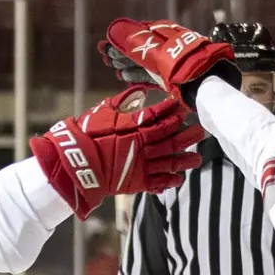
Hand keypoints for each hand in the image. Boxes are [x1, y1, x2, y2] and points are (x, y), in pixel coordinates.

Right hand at [30, 87, 203, 218]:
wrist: (73, 163)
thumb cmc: (85, 134)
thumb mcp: (103, 111)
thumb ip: (124, 102)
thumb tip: (140, 91)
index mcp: (133, 127)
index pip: (159, 118)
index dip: (173, 112)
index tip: (184, 107)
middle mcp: (141, 146)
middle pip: (170, 139)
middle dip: (187, 135)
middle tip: (201, 131)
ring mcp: (140, 165)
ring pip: (169, 162)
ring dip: (184, 160)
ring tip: (197, 158)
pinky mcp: (135, 182)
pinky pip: (157, 182)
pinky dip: (169, 181)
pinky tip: (179, 179)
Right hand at [100, 19, 237, 100]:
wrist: (207, 82)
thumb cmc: (185, 64)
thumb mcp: (157, 51)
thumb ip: (136, 43)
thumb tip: (116, 30)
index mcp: (165, 35)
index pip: (138, 34)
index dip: (120, 40)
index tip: (105, 45)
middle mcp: (165, 48)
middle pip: (139, 49)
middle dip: (121, 52)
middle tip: (104, 56)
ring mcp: (167, 65)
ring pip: (142, 63)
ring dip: (126, 64)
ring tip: (111, 66)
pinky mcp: (170, 79)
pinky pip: (150, 76)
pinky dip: (137, 76)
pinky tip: (123, 77)